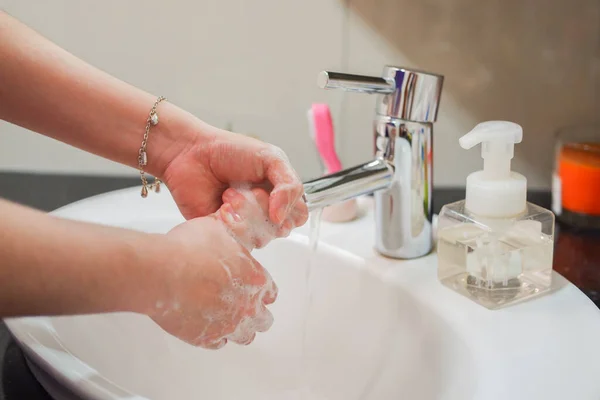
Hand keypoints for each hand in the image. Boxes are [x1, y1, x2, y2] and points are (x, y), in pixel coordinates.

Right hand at [150, 216, 276, 348]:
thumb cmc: (187, 248)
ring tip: (231, 320)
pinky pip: (218, 344)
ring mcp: (226, 325)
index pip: (270, 292)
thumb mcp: (218, 228)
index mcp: (254, 279)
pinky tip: (209, 326)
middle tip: (245, 307)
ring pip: (245, 336)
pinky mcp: (204, 338)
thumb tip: (234, 223)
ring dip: (240, 328)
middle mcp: (246, 306)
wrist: (159, 272)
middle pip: (263, 319)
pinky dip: (216, 336)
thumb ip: (232, 232)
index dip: (263, 290)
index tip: (256, 289)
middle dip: (256, 313)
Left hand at [161, 125, 307, 226]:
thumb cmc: (229, 151)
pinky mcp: (224, 234)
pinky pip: (238, 243)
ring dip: (246, 214)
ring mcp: (245, 225)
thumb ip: (289, 184)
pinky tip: (220, 208)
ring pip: (261, 238)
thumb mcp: (270, 157)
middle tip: (247, 190)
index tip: (271, 192)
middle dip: (265, 209)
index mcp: (280, 194)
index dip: (289, 208)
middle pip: (282, 229)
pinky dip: (231, 224)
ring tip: (228, 195)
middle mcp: (265, 212)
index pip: (298, 215)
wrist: (189, 154)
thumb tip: (282, 217)